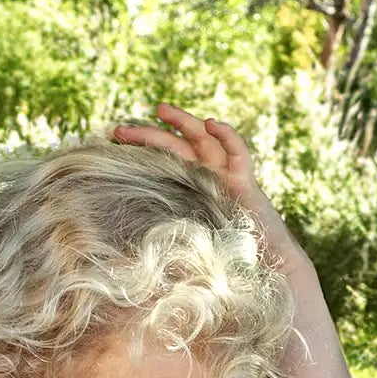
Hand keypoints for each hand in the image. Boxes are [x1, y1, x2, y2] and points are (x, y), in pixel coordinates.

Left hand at [113, 106, 288, 248]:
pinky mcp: (245, 182)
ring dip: (183, 121)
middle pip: (177, 144)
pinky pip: (237, 152)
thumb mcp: (185, 243)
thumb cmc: (225, 260)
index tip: (113, 146)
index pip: (163, 160)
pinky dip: (227, 135)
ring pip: (204, 138)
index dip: (141, 150)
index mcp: (191, 186)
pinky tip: (212, 123)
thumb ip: (163, 231)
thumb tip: (122, 238)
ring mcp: (226, 176)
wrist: (263, 268)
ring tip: (160, 109)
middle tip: (119, 130)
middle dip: (149, 134)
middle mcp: (207, 176)